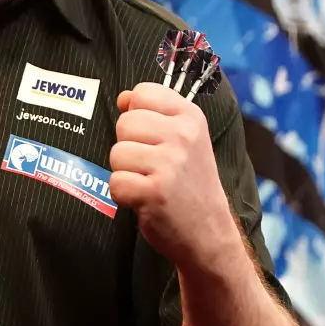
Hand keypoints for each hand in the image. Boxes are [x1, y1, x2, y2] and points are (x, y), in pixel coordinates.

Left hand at [110, 82, 235, 266]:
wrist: (209, 232)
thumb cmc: (190, 183)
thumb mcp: (185, 139)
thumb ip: (154, 114)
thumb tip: (122, 98)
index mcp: (190, 117)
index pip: (142, 92)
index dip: (136, 114)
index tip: (151, 136)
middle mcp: (182, 136)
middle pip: (124, 123)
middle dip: (129, 146)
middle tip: (151, 166)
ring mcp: (169, 164)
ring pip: (116, 153)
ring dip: (125, 172)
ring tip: (149, 182)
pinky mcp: (154, 192)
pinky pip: (115, 183)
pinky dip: (123, 195)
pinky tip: (144, 199)